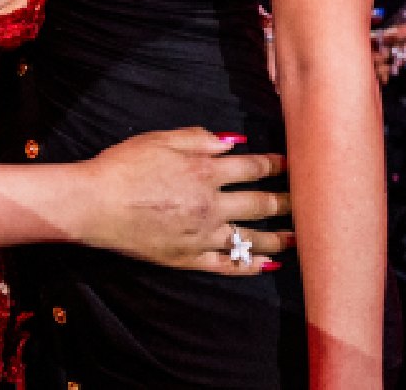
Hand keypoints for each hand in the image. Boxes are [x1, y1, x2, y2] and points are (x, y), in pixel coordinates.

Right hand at [79, 128, 290, 274]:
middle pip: (260, 203)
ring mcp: (201, 235)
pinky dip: (249, 266)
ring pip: (251, 239)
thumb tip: (233, 142)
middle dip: (288, 202)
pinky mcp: (188, 258)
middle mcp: (210, 205)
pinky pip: (226, 265)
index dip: (276, 165)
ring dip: (279, 238)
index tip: (294, 164)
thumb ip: (200, 140)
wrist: (94, 204)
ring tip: (300, 239)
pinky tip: (266, 266)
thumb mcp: (160, 139)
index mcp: (204, 171)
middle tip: (311, 204)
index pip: (252, 167)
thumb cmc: (123, 166)